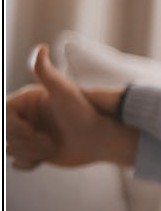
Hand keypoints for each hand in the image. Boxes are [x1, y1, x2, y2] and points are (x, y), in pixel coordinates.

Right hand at [5, 44, 137, 168]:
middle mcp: (25, 116)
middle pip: (5, 136)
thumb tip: (40, 47)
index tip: (34, 132)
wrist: (99, 139)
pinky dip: (30, 163)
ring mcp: (29, 133)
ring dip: (31, 153)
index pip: (3, 118)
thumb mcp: (63, 91)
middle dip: (27, 143)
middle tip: (50, 142)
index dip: (15, 129)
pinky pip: (17, 163)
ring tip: (52, 146)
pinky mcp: (34, 151)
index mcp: (25, 101)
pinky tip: (48, 156)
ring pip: (9, 150)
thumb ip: (46, 71)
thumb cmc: (83, 113)